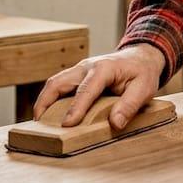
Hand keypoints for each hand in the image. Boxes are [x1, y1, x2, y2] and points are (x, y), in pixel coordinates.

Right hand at [32, 43, 166, 129]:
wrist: (140, 57)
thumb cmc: (142, 73)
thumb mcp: (144, 89)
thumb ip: (130, 105)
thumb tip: (115, 123)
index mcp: (103, 68)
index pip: (86, 89)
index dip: (75, 108)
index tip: (67, 125)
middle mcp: (86, 66)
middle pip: (59, 82)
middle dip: (45, 102)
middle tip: (39, 123)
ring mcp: (79, 69)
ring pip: (55, 82)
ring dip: (44, 100)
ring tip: (38, 121)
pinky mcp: (76, 75)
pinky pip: (59, 85)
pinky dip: (50, 98)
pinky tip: (48, 114)